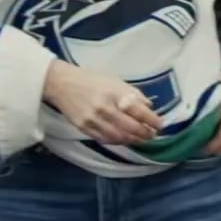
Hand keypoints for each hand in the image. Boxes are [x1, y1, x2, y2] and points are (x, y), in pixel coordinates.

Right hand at [43, 60, 162, 145]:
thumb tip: (148, 108)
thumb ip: (132, 94)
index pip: (140, 111)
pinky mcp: (84, 128)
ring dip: (133, 140)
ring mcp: (94, 120)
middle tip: (152, 134)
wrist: (61, 83)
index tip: (160, 124)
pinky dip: (118, 141)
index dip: (153, 120)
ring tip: (140, 139)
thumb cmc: (91, 79)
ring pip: (119, 137)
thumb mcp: (115, 80)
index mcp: (115, 93)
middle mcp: (106, 108)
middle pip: (132, 128)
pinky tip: (124, 139)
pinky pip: (105, 139)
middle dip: (145, 133)